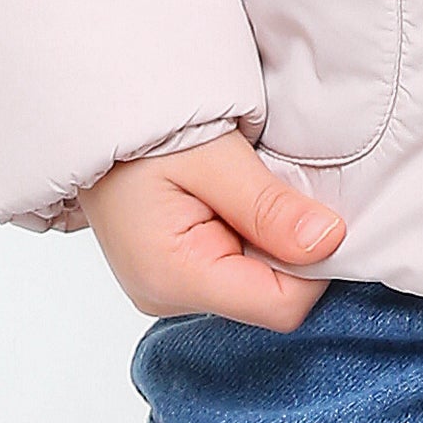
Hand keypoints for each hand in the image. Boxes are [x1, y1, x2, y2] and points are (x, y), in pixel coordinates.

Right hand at [83, 127, 346, 328]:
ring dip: (270, 236)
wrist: (92, 117)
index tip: (321, 208)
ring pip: (254, 281)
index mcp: (176, 279)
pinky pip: (233, 266)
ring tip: (253, 183)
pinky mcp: (172, 270)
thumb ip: (269, 206)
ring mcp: (167, 287)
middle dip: (292, 246)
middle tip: (282, 183)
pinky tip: (237, 196)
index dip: (315, 263)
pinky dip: (250, 233)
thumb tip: (330, 241)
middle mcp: (169, 297)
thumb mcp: (213, 157)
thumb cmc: (143, 130)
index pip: (280, 305)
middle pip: (269, 296)